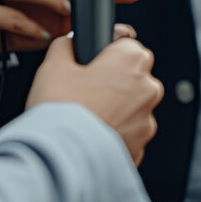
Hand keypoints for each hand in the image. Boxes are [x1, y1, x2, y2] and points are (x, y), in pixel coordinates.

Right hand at [27, 37, 163, 164]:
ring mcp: (147, 120)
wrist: (60, 158)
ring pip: (133, 107)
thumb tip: (71, 43)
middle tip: (84, 92)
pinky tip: (92, 134)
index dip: (107, 53)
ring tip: (86, 116)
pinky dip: (115, 133)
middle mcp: (147, 88)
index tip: (93, 63)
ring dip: (116, 109)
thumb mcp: (53, 65)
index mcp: (131, 61)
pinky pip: (129, 133)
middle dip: (114, 81)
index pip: (128, 45)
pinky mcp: (141, 146)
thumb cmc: (59, 109)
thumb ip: (66, 45)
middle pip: (134, 76)